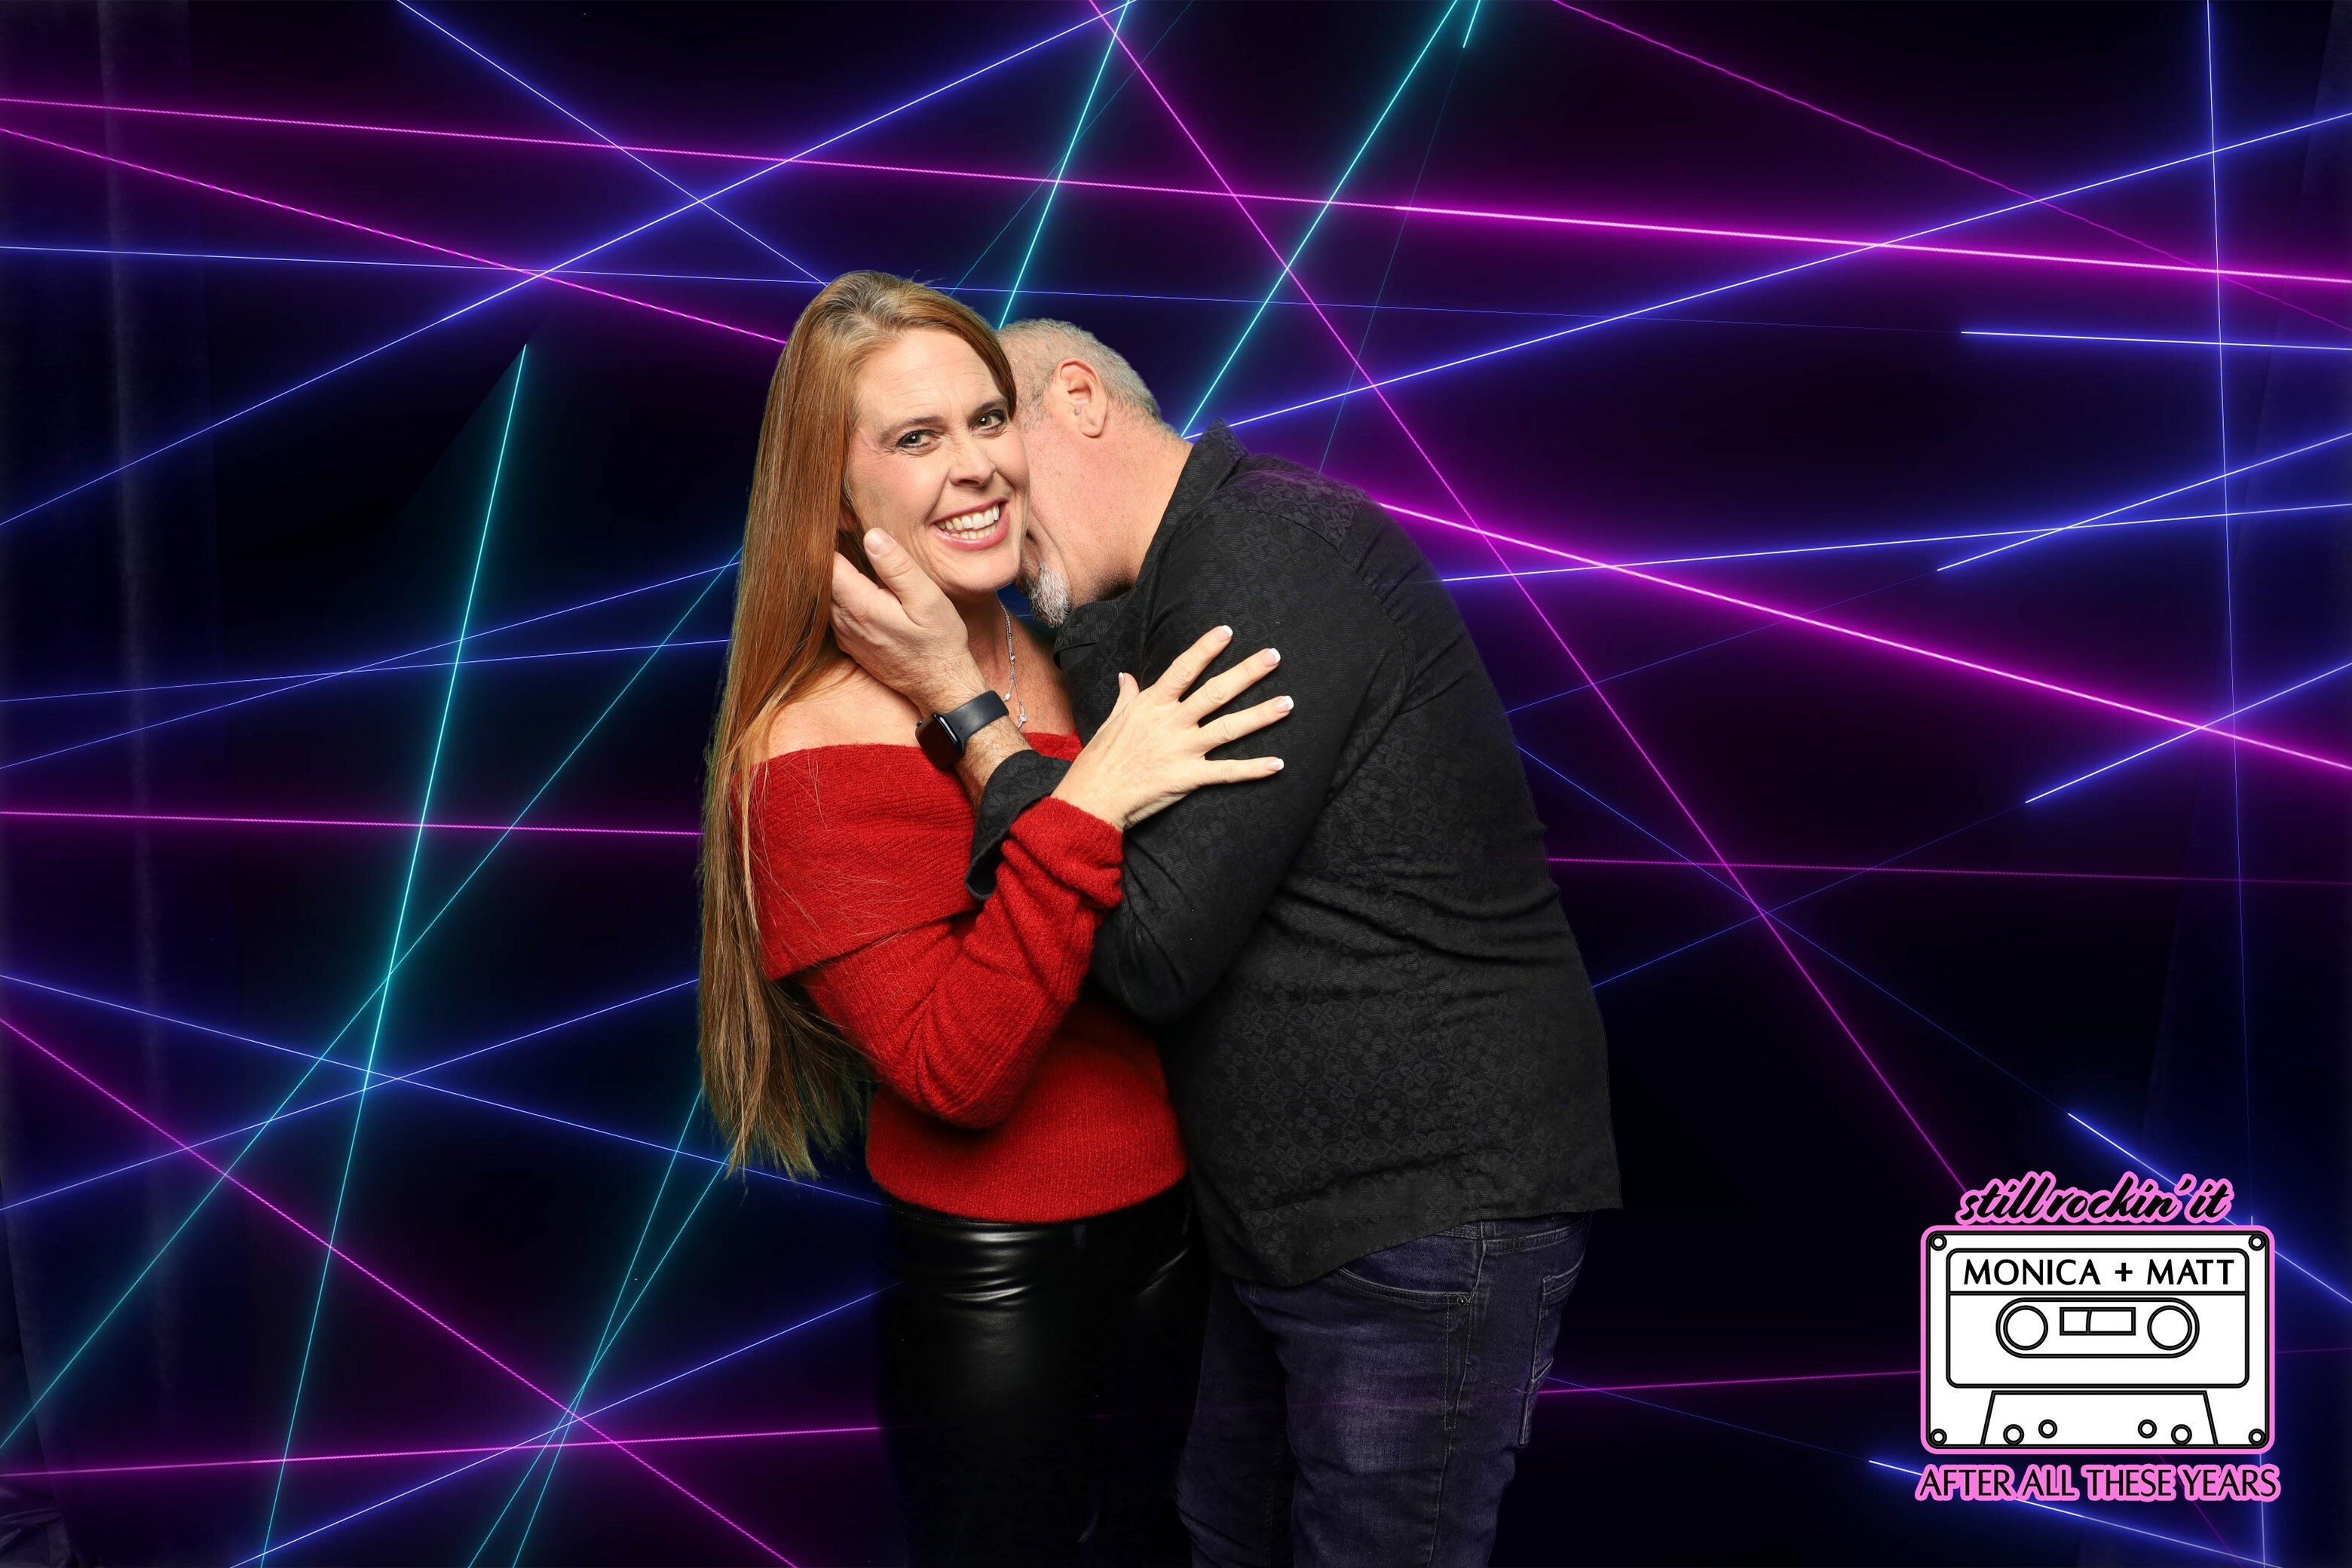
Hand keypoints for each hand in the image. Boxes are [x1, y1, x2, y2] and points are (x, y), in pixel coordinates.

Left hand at [831, 528, 987, 714]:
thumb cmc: (939, 643)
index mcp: (861, 606)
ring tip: (846, 550)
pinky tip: (857, 583)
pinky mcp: (851, 644)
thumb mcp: (927, 600)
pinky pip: (835, 612)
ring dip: (834, 575)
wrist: (940, 687)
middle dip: (828, 555)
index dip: (827, 539)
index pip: (827, 564)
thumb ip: (897, 568)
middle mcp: (845, 622)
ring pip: (826, 596)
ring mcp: (845, 636)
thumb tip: (871, 536)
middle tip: (837, 528)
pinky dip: (840, 594)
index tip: (835, 520)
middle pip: (822, 579)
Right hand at [1052, 626, 1290, 830]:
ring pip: (1229, 729)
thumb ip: (1126, 697)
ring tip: (1287, 703)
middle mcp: (1171, 723)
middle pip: (1216, 693)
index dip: (1206, 649)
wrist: (1093, 797)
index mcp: (1152, 705)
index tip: (1228, 631)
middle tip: (1274, 656)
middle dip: (1247, 673)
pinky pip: (1227, 772)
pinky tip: (1277, 764)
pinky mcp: (1187, 778)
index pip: (1184, 669)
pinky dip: (1253, 769)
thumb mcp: (1111, 720)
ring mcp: (1181, 750)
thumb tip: (1126, 676)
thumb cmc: (1101, 758)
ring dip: (1260, 715)